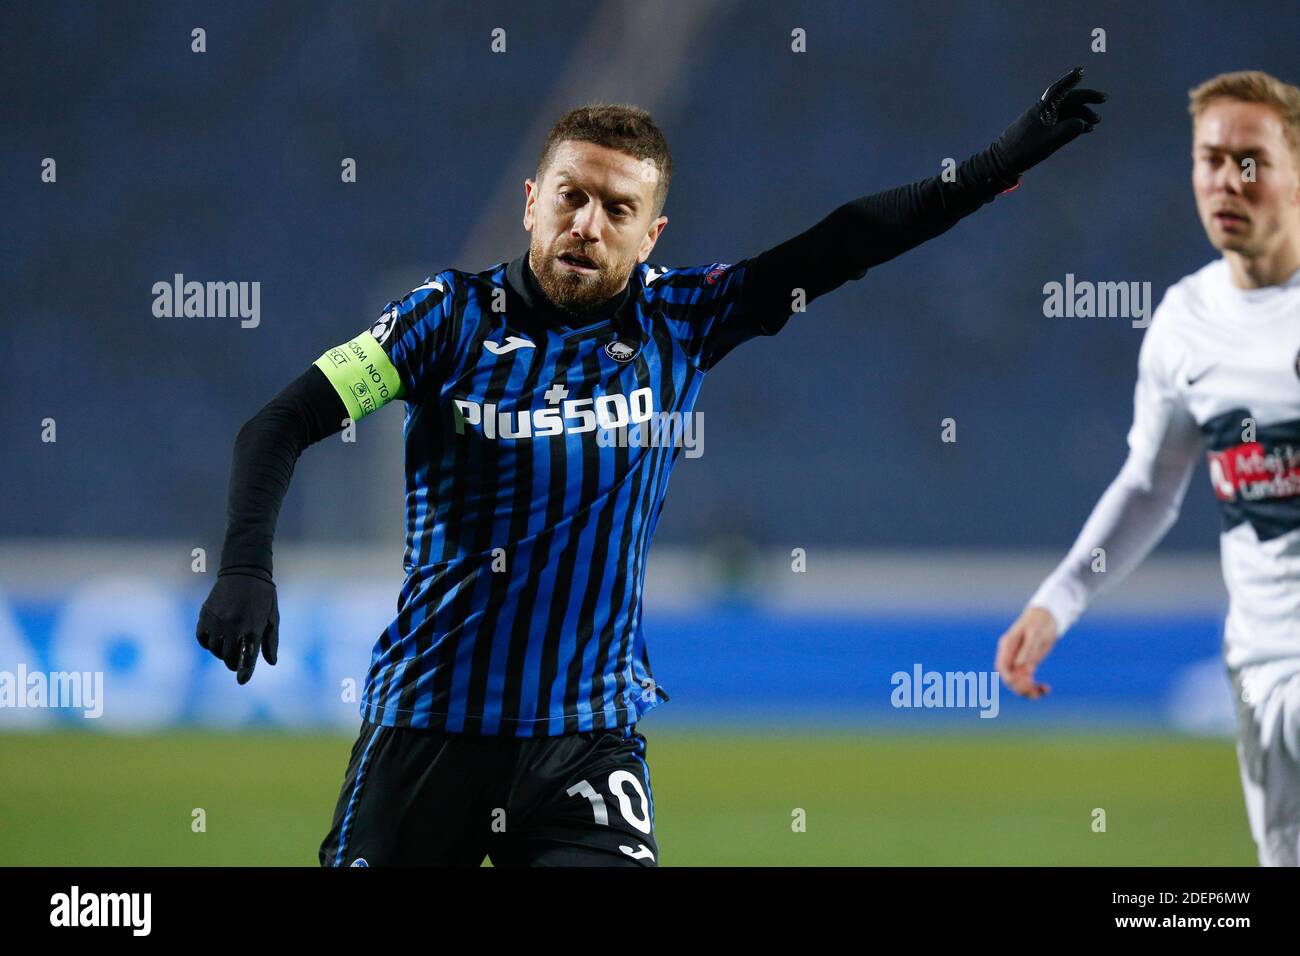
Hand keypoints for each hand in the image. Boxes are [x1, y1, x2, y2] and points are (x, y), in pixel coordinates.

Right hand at [196, 569, 279, 683]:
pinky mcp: (205, 615)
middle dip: (234, 663)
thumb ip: (270, 641)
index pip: (247, 655)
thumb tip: (271, 662)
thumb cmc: (263, 596)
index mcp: (253, 627)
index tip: (242, 680)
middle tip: (238, 661)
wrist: (243, 571)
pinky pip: (202, 639)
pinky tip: (216, 639)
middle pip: (229, 657)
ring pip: (215, 650)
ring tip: (229, 646)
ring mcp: (217, 621)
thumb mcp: (272, 617)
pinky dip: (208, 643)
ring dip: (221, 653)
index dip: (245, 670)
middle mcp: (233, 626)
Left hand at [992, 67, 1105, 178]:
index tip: (1081, 71)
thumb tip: (1082, 123)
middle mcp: (1043, 111)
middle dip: (1086, 99)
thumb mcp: (1048, 141)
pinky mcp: (1041, 131)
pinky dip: (1074, 124)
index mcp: (1043, 109)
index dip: (1071, 80)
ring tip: (1096, 123)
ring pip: (1066, 112)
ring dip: (1082, 114)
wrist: (1002, 162)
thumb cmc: (1024, 149)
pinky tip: (1085, 129)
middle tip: (1103, 100)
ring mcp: (1042, 121)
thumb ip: (1067, 131)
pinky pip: (1061, 123)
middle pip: (1068, 100)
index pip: (1059, 90)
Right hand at [995, 606, 1058, 698]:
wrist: (1047, 618)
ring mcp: (1018, 662)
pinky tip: (1046, 689)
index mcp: (1007, 646)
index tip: (1021, 684)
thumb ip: (1028, 650)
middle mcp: (1010, 655)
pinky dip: (1036, 687)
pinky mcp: (1027, 666)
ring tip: (1043, 691)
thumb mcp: (1035, 634)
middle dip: (1020, 686)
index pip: (1002, 666)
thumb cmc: (1039, 622)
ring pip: (1018, 682)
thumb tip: (1021, 666)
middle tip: (1035, 691)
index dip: (1008, 677)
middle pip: (1009, 677)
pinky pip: (1028, 681)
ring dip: (1029, 690)